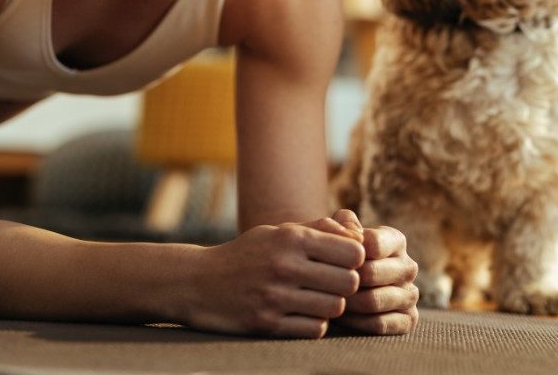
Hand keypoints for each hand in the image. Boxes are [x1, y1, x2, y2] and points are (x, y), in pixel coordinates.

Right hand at [183, 217, 364, 337]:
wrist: (198, 283)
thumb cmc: (247, 254)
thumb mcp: (278, 231)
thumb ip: (320, 228)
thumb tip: (359, 233)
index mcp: (290, 238)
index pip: (352, 252)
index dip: (354, 259)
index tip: (342, 262)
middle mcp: (284, 266)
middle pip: (349, 282)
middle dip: (345, 284)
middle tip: (332, 283)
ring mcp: (276, 297)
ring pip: (335, 308)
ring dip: (331, 305)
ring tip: (316, 298)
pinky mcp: (268, 324)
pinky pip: (315, 329)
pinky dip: (314, 323)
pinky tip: (301, 313)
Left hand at [329, 209, 418, 334]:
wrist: (340, 286)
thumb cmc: (338, 254)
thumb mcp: (339, 232)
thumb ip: (345, 222)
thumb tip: (355, 233)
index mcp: (396, 240)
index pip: (373, 244)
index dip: (346, 253)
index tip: (327, 259)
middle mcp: (408, 266)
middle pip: (372, 273)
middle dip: (343, 280)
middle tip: (322, 284)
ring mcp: (410, 294)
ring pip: (375, 301)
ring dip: (347, 303)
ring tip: (328, 299)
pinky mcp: (409, 319)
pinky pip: (380, 324)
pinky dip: (356, 322)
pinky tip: (341, 317)